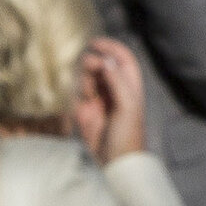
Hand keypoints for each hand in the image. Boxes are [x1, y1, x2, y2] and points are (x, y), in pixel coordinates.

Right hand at [75, 35, 153, 165]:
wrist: (114, 162)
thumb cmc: (128, 136)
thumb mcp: (128, 107)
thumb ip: (118, 82)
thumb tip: (107, 60)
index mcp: (130, 86)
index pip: (121, 59)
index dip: (111, 48)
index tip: (96, 43)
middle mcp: (114, 90)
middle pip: (101, 65)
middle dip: (93, 63)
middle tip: (91, 69)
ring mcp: (98, 100)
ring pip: (87, 77)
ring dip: (85, 80)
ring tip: (88, 93)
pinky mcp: (84, 111)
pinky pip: (76, 93)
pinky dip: (77, 92)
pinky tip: (83, 102)